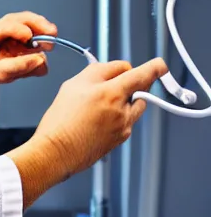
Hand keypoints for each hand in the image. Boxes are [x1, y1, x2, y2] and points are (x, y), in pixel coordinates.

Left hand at [0, 12, 57, 91]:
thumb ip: (11, 68)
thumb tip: (38, 60)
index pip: (10, 24)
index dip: (23, 31)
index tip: (33, 42)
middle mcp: (3, 32)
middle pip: (25, 19)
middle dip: (40, 25)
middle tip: (52, 35)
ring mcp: (12, 39)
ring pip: (32, 28)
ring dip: (42, 36)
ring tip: (47, 49)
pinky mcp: (18, 48)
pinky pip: (34, 45)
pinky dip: (39, 53)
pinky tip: (38, 64)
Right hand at [7, 57, 167, 207]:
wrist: (56, 152)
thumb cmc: (61, 120)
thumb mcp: (74, 84)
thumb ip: (99, 71)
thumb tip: (117, 68)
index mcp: (111, 93)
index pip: (141, 75)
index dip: (154, 68)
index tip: (160, 64)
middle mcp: (123, 111)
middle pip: (140, 90)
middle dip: (131, 83)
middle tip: (110, 83)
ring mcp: (123, 127)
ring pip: (133, 106)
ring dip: (125, 99)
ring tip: (99, 103)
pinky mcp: (120, 140)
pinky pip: (126, 121)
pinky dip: (117, 115)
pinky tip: (95, 118)